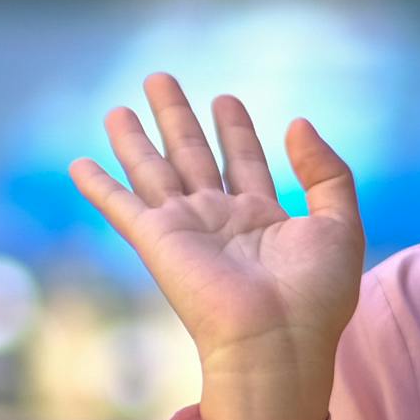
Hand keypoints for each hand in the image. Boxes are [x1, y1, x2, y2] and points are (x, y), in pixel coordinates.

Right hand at [70, 75, 363, 419]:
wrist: (277, 342)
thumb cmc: (315, 296)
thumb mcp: (340, 224)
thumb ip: (327, 172)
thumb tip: (297, 124)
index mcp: (264, 219)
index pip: (244, 161)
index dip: (236, 130)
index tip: (226, 100)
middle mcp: (221, 222)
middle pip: (193, 156)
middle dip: (177, 117)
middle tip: (159, 78)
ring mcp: (187, 231)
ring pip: (155, 172)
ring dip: (135, 140)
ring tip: (119, 107)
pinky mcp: (158, 242)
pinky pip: (122, 206)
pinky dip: (99, 186)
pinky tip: (78, 163)